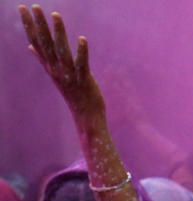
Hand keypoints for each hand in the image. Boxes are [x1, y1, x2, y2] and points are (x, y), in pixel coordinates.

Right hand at [19, 5, 105, 120]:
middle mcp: (56, 70)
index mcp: (49, 66)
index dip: (29, 25)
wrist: (86, 116)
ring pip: (62, 51)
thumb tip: (30, 47)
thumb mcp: (55, 75)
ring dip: (58, 33)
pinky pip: (82, 64)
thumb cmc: (74, 93)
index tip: (23, 8)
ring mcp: (69, 75)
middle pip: (45, 44)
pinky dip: (82, 52)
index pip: (36, 41)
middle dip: (39, 25)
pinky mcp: (84, 80)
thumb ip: (43, 60)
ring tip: (55, 15)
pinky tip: (82, 39)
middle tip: (34, 6)